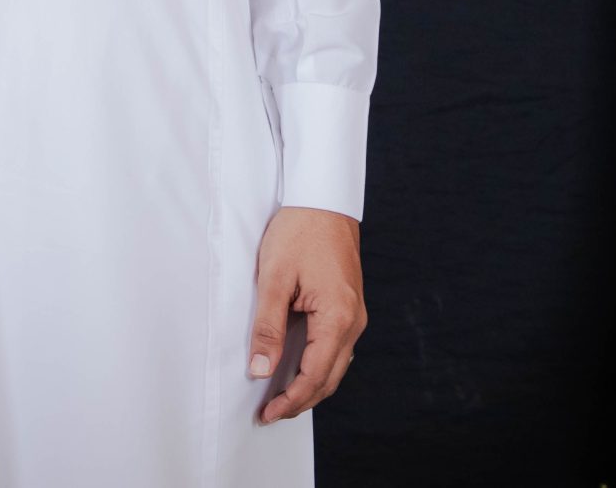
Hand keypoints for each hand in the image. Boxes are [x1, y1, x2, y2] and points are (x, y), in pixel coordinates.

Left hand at [248, 205, 365, 423]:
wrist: (323, 200)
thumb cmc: (298, 232)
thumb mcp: (273, 278)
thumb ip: (267, 327)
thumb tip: (261, 370)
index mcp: (338, 318)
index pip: (315, 376)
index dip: (290, 400)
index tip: (267, 414)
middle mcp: (353, 322)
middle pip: (329, 378)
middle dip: (300, 400)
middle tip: (269, 414)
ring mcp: (354, 315)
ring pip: (334, 365)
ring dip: (309, 385)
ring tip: (278, 397)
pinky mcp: (348, 307)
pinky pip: (335, 348)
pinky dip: (316, 365)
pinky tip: (295, 368)